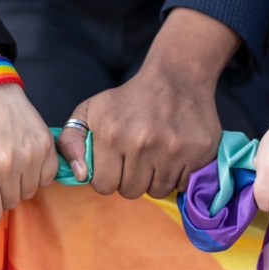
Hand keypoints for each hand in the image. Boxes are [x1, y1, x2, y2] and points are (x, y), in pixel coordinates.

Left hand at [0, 48, 56, 231]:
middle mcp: (8, 164)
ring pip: (30, 192)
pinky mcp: (46, 145)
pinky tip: (25, 159)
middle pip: (12, 204)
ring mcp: (30, 154)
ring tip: (9, 164)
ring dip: (20, 184)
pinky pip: (47, 178)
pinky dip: (37, 173)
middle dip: (2, 194)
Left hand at [56, 71, 221, 197]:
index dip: (108, 177)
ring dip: (155, 179)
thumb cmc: (128, 99)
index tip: (116, 163)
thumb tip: (80, 174)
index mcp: (112, 135)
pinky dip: (178, 176)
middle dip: (132, 179)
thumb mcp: (90, 111)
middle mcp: (142, 143)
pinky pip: (182, 185)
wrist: (177, 78)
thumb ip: (70, 142)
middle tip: (138, 158)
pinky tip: (174, 155)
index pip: (104, 186)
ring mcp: (173, 149)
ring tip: (156, 155)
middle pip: (132, 191)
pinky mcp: (198, 152)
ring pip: (158, 192)